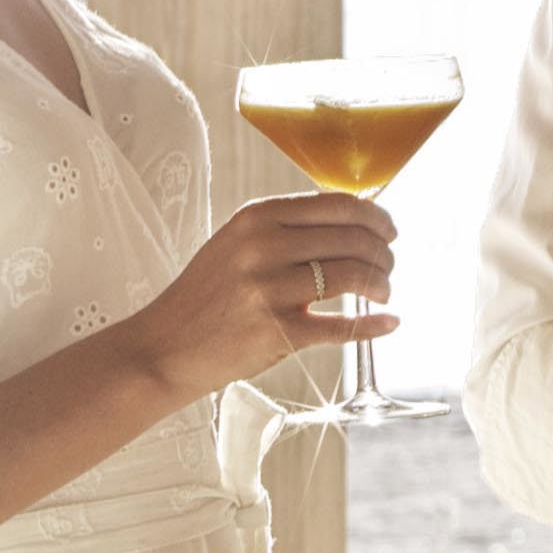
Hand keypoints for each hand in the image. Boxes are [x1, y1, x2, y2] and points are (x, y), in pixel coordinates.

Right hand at [132, 194, 399, 403]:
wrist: (162, 348)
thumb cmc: (208, 295)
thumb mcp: (238, 243)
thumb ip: (288, 229)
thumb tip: (361, 221)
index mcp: (257, 218)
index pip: (340, 205)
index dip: (377, 218)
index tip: (390, 232)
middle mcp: (262, 247)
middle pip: (354, 239)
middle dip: (384, 254)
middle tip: (388, 268)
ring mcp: (268, 290)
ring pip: (354, 275)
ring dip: (381, 285)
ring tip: (382, 293)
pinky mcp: (276, 331)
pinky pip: (342, 325)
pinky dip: (373, 324)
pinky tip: (388, 322)